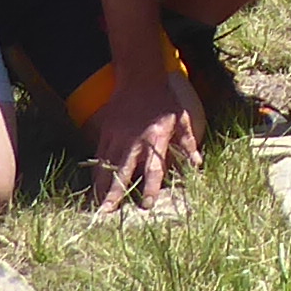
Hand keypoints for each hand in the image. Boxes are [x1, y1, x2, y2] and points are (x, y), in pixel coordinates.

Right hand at [90, 66, 204, 211]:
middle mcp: (135, 140)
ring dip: (101, 187)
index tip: (146, 205)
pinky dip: (96, 172)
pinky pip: (100, 156)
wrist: (140, 77)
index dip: (151, 187)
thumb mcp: (182, 119)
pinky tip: (94, 187)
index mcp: (157, 138)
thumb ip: (188, 143)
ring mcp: (117, 136)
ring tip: (97, 206)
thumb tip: (197, 165)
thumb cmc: (164, 100)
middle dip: (114, 193)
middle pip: (123, 170)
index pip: (154, 168)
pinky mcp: (106, 132)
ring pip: (107, 166)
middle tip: (106, 213)